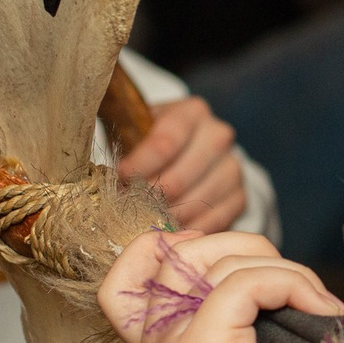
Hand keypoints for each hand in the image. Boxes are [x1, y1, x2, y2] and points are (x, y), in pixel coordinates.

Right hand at [97, 229, 343, 342]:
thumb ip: (230, 308)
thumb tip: (238, 250)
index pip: (123, 280)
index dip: (164, 246)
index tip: (227, 252)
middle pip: (177, 254)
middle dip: (247, 249)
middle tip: (297, 287)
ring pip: (216, 261)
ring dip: (283, 269)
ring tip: (318, 307)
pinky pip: (244, 281)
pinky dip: (291, 283)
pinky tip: (320, 312)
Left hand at [118, 95, 244, 231]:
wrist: (190, 151)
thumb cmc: (153, 140)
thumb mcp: (138, 128)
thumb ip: (123, 140)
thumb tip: (103, 172)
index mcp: (192, 112)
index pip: (165, 143)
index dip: (138, 166)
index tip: (120, 178)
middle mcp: (219, 135)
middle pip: (178, 179)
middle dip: (148, 197)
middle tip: (128, 206)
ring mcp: (233, 167)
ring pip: (194, 203)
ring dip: (165, 217)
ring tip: (145, 218)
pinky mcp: (240, 196)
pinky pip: (211, 222)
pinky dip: (187, 230)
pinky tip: (168, 229)